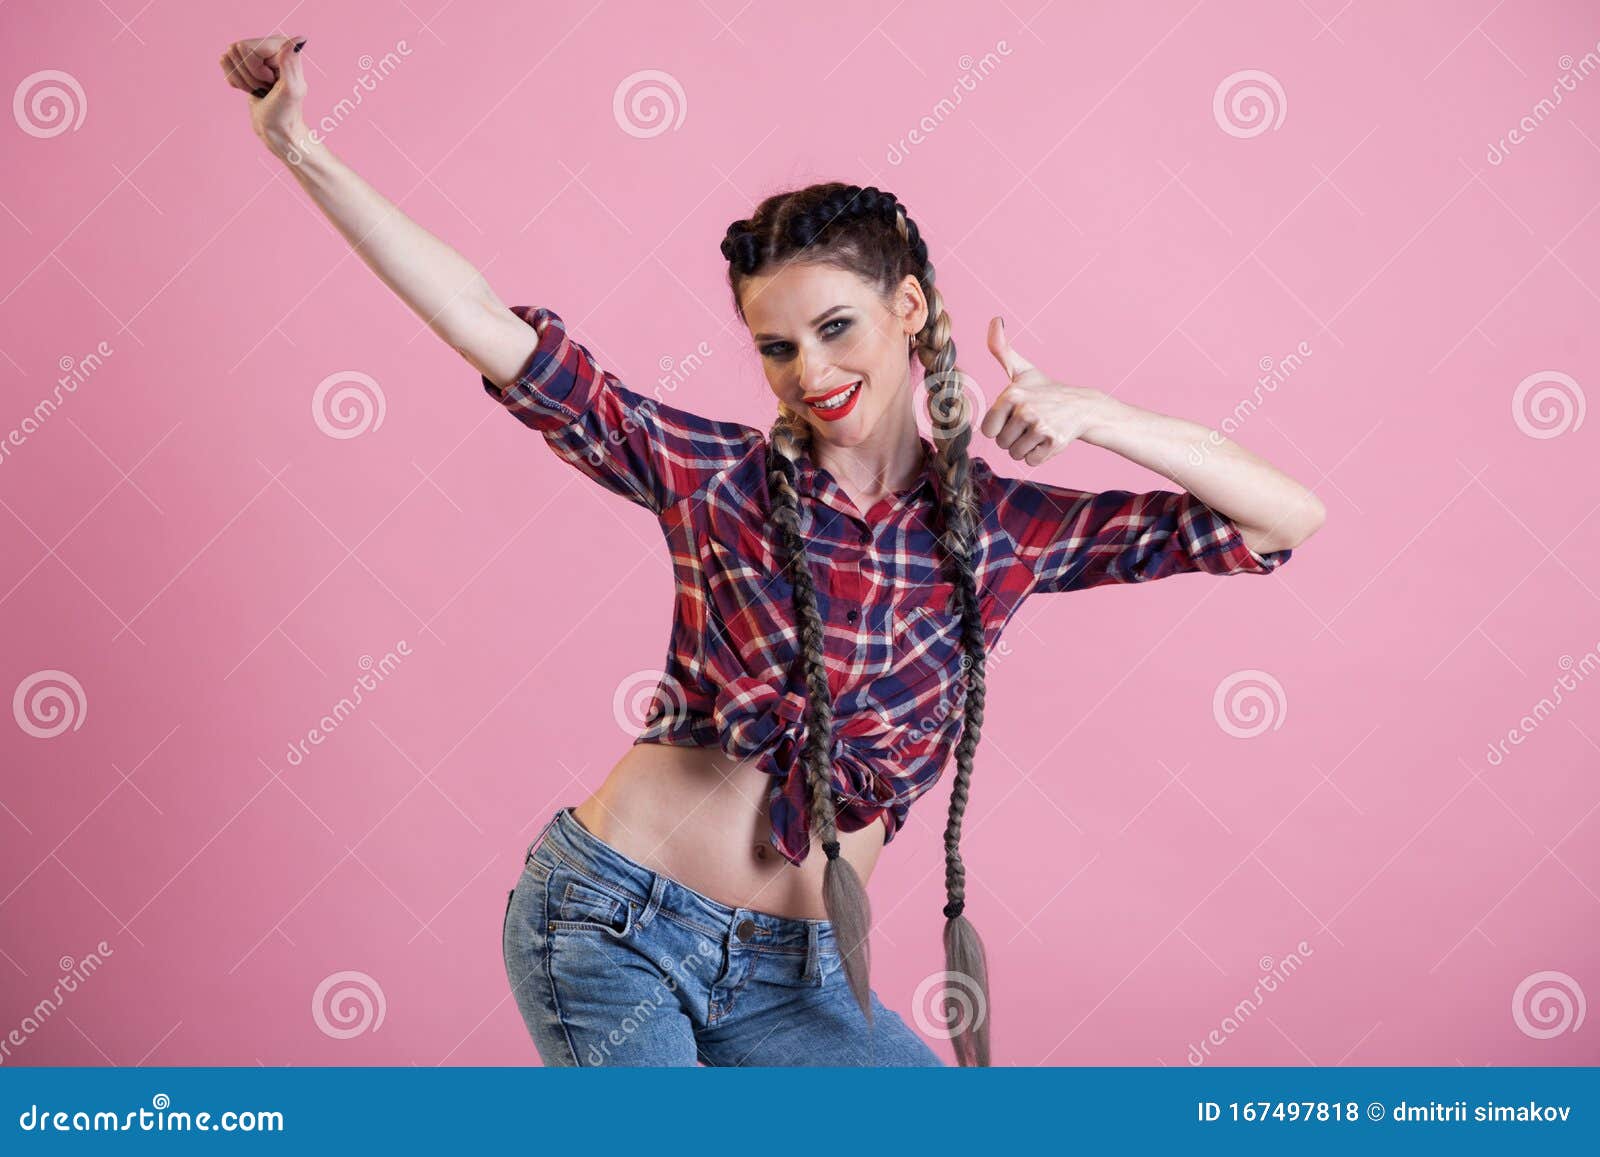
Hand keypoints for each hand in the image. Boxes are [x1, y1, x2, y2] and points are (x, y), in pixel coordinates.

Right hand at [218, 36, 308, 159]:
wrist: (277, 129)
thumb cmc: (285, 113)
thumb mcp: (291, 90)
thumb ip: (291, 65)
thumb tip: (299, 39)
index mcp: (282, 45)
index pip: (245, 46)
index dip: (255, 69)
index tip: (271, 82)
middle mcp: (269, 44)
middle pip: (235, 49)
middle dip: (248, 75)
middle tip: (266, 88)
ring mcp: (256, 53)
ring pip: (228, 56)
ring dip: (242, 79)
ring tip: (261, 89)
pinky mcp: (245, 62)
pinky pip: (224, 63)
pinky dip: (236, 82)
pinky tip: (252, 88)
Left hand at [980, 316, 1115, 465]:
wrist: (1083, 406)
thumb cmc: (1046, 390)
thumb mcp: (1022, 370)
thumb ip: (1001, 349)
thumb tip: (994, 320)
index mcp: (1011, 394)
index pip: (988, 430)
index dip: (1000, 427)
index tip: (1014, 416)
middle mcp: (1025, 410)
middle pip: (1002, 444)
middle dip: (1014, 438)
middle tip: (1030, 423)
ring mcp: (1041, 426)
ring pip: (1016, 454)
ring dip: (1027, 447)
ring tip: (1039, 430)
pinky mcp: (1054, 442)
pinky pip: (1032, 462)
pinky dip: (1040, 455)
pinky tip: (1049, 439)